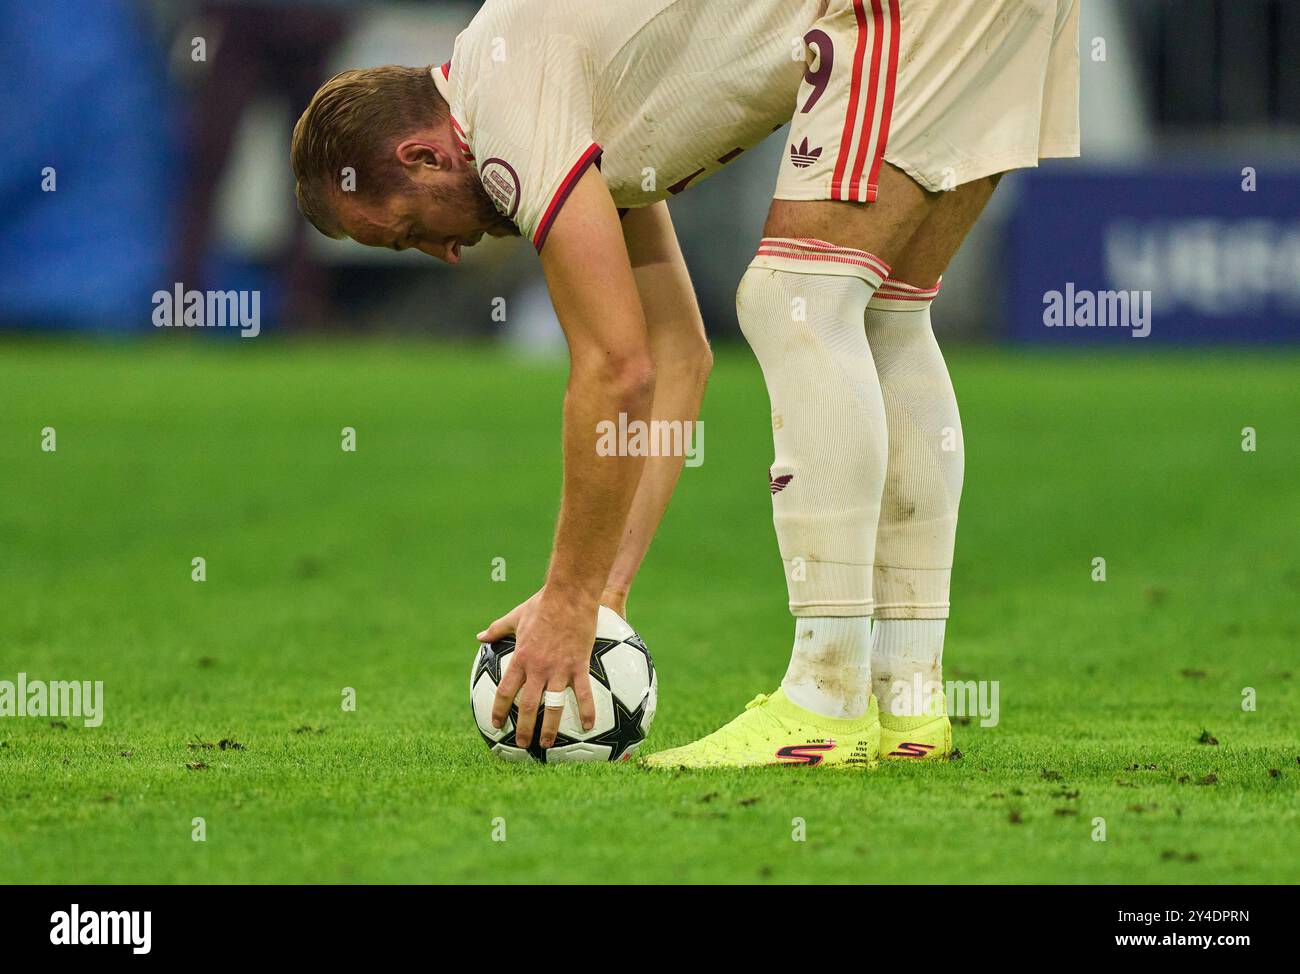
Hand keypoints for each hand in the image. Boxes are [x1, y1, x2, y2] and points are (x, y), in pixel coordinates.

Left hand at [477, 588, 597, 748]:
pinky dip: (586, 711)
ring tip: (548, 744)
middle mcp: (537, 668)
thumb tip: (480, 637)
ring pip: (552, 706)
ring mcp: (558, 669)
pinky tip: (589, 726)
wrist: (569, 595)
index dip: (499, 710)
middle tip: (522, 744)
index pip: (505, 691)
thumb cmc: (542, 603)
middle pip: (527, 706)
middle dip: (523, 728)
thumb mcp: (515, 617)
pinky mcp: (578, 665)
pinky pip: (583, 693)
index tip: (496, 724)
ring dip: (550, 728)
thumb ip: (497, 629)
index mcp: (521, 658)